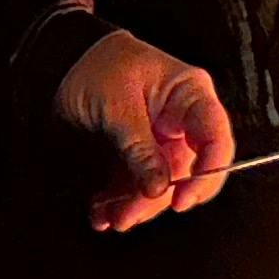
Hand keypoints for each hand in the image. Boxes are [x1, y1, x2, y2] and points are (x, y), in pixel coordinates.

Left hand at [54, 29, 235, 230]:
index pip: (215, 140)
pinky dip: (119, 201)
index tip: (182, 200)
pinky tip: (100, 211)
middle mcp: (182, 122)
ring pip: (162, 184)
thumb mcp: (117, 107)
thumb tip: (159, 187)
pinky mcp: (139, 155)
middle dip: (158, 198)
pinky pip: (137, 184)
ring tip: (107, 216)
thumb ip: (139, 148)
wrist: (63, 62)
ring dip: (135, 206)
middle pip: (187, 170)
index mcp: (190, 96)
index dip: (207, 173)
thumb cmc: (97, 67)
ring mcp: (161, 140)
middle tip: (128, 215)